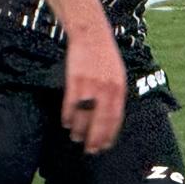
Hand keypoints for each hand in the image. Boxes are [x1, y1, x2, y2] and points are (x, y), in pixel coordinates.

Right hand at [62, 21, 126, 154]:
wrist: (91, 33)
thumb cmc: (105, 55)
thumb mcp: (118, 75)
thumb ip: (116, 95)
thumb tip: (111, 117)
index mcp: (119, 88)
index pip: (115, 118)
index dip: (109, 134)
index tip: (104, 146)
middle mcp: (106, 88)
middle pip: (100, 120)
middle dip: (95, 138)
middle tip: (90, 150)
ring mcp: (90, 84)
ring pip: (84, 114)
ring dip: (79, 129)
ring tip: (76, 138)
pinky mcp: (75, 79)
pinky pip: (70, 103)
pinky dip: (67, 116)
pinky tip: (66, 123)